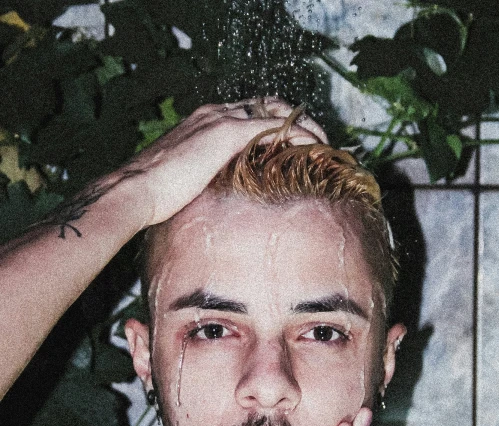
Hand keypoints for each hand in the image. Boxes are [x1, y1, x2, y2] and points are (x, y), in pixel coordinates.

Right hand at [117, 98, 327, 228]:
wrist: (136, 191)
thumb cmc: (152, 196)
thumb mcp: (183, 185)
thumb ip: (202, 183)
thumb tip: (209, 207)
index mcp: (202, 123)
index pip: (246, 114)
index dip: (271, 127)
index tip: (288, 148)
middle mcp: (213, 113)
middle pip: (265, 105)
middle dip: (293, 121)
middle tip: (314, 143)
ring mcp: (220, 120)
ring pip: (275, 111)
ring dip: (303, 125)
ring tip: (322, 146)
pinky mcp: (227, 133)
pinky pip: (275, 126)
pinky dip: (299, 134)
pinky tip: (315, 149)